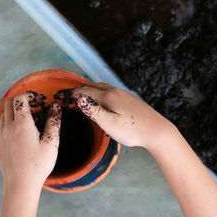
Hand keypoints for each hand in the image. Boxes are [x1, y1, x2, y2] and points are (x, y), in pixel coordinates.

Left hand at [0, 93, 61, 191]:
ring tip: (29, 117)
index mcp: (22, 125)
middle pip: (8, 103)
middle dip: (21, 99)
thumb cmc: (38, 165)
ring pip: (4, 114)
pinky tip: (22, 132)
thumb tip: (55, 107)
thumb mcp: (51, 143)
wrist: (20, 185)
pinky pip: (2, 126)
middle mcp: (9, 128)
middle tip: (34, 105)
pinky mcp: (0, 145)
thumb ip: (54, 122)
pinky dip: (10, 121)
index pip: (20, 100)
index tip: (40, 99)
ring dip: (14, 110)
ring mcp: (3, 137)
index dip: (30, 95)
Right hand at [57, 82, 174, 148]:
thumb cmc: (133, 130)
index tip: (59, 97)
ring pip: (100, 86)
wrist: (157, 130)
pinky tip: (99, 98)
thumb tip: (79, 99)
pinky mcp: (129, 98)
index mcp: (108, 96)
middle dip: (77, 90)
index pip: (84, 91)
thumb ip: (93, 111)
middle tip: (66, 96)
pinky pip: (108, 90)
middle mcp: (115, 91)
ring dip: (88, 89)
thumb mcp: (110, 124)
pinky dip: (98, 91)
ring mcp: (123, 94)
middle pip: (91, 86)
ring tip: (79, 96)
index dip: (70, 94)